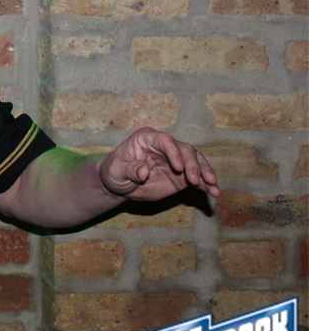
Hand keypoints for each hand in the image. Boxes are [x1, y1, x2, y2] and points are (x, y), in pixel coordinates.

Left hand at [97, 127, 219, 201]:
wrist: (120, 185)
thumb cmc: (115, 172)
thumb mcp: (116, 171)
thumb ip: (129, 170)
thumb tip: (142, 172)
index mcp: (147, 138)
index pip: (165, 140)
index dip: (174, 152)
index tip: (178, 168)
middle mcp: (165, 146)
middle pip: (185, 150)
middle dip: (192, 164)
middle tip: (195, 180)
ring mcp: (176, 160)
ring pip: (196, 161)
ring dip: (205, 172)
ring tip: (212, 185)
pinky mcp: (182, 176)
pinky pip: (198, 178)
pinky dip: (207, 184)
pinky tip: (215, 192)